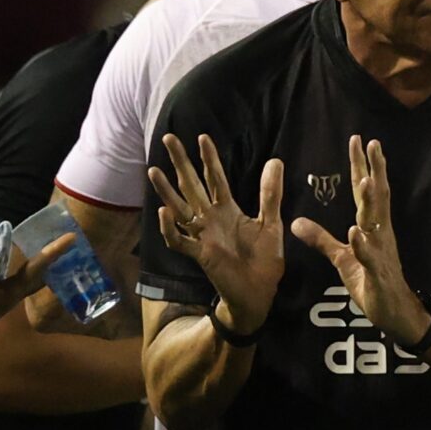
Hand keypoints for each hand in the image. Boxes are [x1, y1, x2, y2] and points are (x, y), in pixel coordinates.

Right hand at [0, 225, 64, 344]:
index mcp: (10, 294)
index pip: (37, 268)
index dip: (53, 252)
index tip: (72, 238)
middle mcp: (10, 297)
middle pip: (37, 275)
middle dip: (49, 259)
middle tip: (63, 242)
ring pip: (22, 278)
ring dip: (32, 265)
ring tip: (43, 249)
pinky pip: (3, 279)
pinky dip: (8, 268)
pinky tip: (2, 259)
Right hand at [149, 136, 285, 334]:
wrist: (259, 292)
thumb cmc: (263, 259)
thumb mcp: (270, 222)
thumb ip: (270, 193)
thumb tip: (276, 160)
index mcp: (227, 210)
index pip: (215, 178)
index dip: (209, 159)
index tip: (202, 137)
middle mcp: (211, 219)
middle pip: (192, 186)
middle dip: (181, 163)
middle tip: (168, 138)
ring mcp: (203, 236)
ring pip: (179, 209)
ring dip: (166, 191)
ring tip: (154, 170)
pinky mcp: (201, 255)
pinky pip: (180, 240)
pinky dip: (169, 228)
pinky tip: (163, 212)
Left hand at [291, 137, 429, 348]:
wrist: (395, 312)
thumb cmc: (371, 283)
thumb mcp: (341, 258)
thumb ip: (321, 238)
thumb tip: (296, 222)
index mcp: (372, 228)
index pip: (367, 192)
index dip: (363, 166)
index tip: (360, 140)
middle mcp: (380, 234)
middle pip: (377, 197)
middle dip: (374, 170)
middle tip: (371, 143)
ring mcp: (381, 252)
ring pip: (377, 222)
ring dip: (373, 201)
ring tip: (367, 179)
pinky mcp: (377, 273)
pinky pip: (369, 257)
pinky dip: (363, 244)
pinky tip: (356, 231)